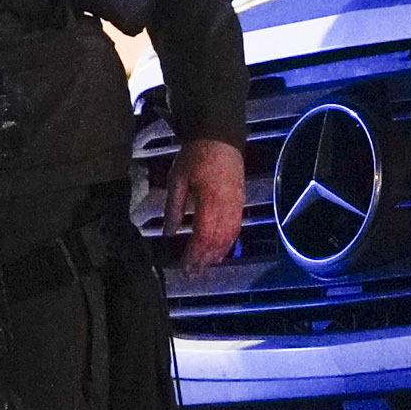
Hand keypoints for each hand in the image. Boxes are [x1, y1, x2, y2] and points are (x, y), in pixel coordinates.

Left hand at [168, 133, 249, 266]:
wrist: (220, 136)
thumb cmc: (195, 156)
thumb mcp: (177, 179)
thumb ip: (173, 207)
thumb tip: (169, 233)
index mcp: (208, 202)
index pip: (202, 237)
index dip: (193, 255)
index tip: (183, 267)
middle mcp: (226, 208)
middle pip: (217, 242)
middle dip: (204, 260)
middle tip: (192, 273)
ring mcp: (236, 206)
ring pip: (228, 238)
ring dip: (216, 254)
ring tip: (204, 266)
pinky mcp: (240, 202)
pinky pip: (236, 229)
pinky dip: (228, 244)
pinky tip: (220, 251)